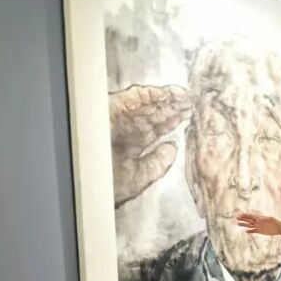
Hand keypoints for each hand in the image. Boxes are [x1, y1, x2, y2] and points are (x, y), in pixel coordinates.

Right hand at [109, 84, 192, 207]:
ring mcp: (120, 118)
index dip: (174, 120)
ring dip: (166, 99)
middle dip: (174, 107)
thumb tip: (172, 147)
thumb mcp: (139, 178)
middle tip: (192, 100)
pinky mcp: (111, 110)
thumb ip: (158, 163)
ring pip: (147, 104)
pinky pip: (132, 99)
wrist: (88, 184)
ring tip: (185, 96)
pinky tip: (167, 94)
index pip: (158, 128)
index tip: (191, 114)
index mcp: (133, 144)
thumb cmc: (106, 186)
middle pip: (155, 114)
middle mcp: (127, 129)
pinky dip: (150, 95)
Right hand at [236, 212, 280, 236]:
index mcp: (260, 218)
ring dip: (244, 224)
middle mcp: (258, 222)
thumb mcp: (270, 219)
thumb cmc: (275, 222)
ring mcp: (258, 226)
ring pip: (249, 225)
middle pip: (249, 220)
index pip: (251, 216)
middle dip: (243, 219)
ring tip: (237, 223)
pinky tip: (245, 231)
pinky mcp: (260, 231)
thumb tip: (259, 218)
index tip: (240, 215)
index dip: (245, 215)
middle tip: (236, 218)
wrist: (280, 228)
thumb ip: (264, 219)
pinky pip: (254, 231)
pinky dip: (250, 231)